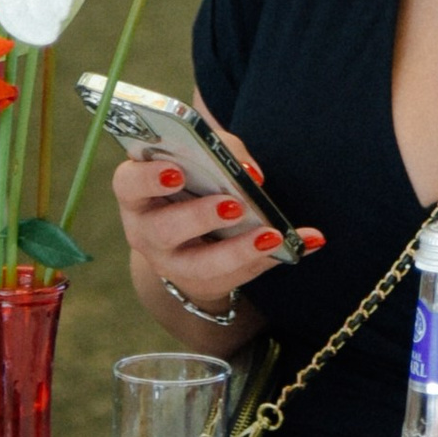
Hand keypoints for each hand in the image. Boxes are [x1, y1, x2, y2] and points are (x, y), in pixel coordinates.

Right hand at [111, 131, 317, 333]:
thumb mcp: (201, 159)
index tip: (177, 171)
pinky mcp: (205, 284)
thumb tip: (250, 173)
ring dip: (238, 251)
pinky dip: (276, 258)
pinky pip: (239, 277)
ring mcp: (172, 264)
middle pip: (164, 230)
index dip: (148, 178)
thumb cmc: (193, 182)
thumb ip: (222, 152)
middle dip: (199, 216)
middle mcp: (146, 232)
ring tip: (271, 235)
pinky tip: (308, 242)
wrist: (192, 232)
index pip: (128, 184)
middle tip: (232, 205)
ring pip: (200, 266)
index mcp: (138, 193)